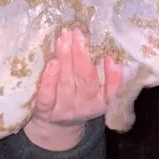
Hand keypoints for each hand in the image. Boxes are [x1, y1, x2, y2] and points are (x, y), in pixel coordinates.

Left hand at [22, 29, 123, 152]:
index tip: (109, 56)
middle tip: (77, 32)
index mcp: (100, 101)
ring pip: (66, 81)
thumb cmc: (79, 98)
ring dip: (65, 57)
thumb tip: (113, 58)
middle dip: (81, 54)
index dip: (112, 76)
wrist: (55, 126)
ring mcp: (63, 108)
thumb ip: (109, 78)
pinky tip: (52, 63)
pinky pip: (46, 96)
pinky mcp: (45, 111)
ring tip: (63, 38)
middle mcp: (83, 105)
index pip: (110, 90)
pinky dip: (49, 80)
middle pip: (84, 79)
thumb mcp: (99, 94)